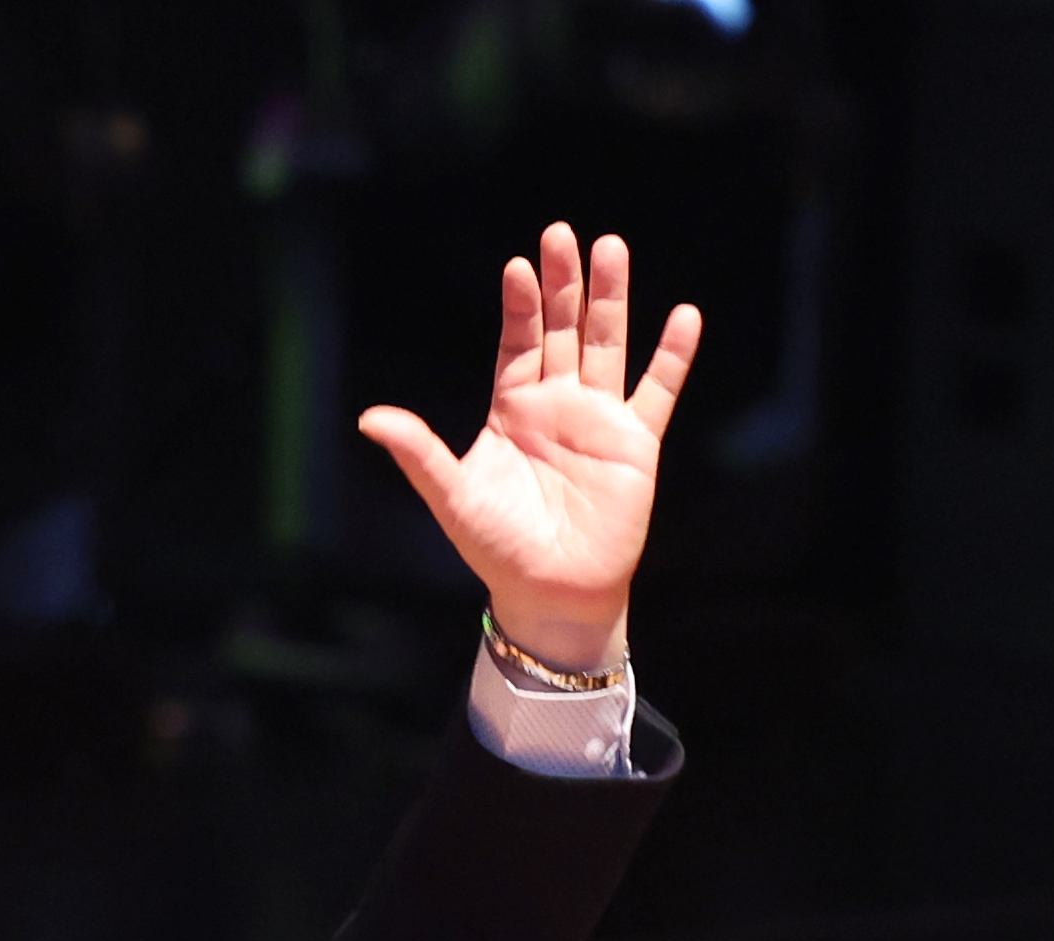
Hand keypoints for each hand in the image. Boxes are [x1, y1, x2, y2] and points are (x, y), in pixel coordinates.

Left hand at [358, 226, 699, 675]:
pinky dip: (672, 356)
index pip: (517, 343)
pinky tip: (685, 317)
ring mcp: (599, 419)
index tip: (518, 267)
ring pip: (607, 345)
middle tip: (562, 234)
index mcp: (513, 410)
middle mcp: (557, 404)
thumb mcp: (451, 497)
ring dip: (611, 299)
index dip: (520, 305)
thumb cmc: (496, 548)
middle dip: (563, 284)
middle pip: (562, 329)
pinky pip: (658, 391)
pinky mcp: (636, 444)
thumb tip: (368, 418)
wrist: (550, 593)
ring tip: (612, 249)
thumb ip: (419, 454)